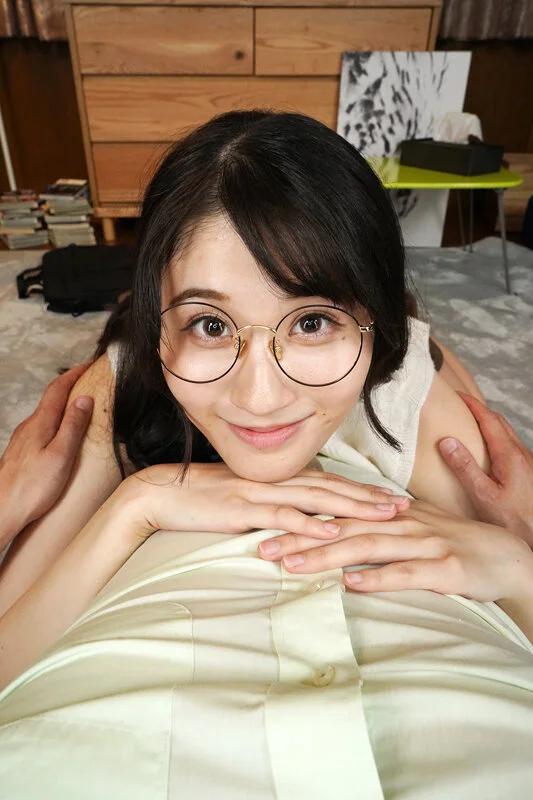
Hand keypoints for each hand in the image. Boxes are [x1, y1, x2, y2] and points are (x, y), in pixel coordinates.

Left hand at [0, 364, 93, 546]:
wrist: (3, 512)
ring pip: (45, 413)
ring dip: (62, 403)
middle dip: (69, 385)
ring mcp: (23, 440)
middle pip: (50, 398)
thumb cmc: (32, 489)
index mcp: (40, 423)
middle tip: (87, 379)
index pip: (58, 389)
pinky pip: (41, 427)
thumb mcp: (61, 455)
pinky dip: (55, 420)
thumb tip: (84, 399)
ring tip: (79, 403)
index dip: (74, 374)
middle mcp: (29, 427)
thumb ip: (73, 425)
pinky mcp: (22, 452)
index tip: (89, 364)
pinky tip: (61, 432)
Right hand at [118, 461, 409, 542]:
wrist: (160, 494)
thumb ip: (268, 505)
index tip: (390, 497)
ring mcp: (260, 493)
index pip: (327, 482)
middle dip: (369, 497)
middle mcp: (274, 481)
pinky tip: (333, 532)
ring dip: (353, 507)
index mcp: (275, 479)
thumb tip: (295, 517)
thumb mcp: (240, 500)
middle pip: (332, 487)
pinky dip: (309, 524)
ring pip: (316, 498)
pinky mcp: (243, 509)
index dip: (360, 489)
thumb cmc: (199, 499)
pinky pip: (281, 517)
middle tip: (405, 505)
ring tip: (384, 516)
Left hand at [257, 499, 532, 603]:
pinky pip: (407, 573)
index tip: (266, 530)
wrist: (507, 556)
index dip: (302, 522)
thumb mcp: (413, 530)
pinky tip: (353, 585)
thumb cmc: (455, 544)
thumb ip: (377, 528)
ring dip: (328, 556)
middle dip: (301, 539)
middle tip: (264, 550)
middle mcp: (402, 523)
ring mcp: (424, 543)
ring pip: (367, 547)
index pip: (338, 515)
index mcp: (391, 515)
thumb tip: (337, 531)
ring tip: (295, 566)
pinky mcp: (445, 568)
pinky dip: (379, 578)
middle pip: (343, 528)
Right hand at [438, 393, 532, 545]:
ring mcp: (529, 464)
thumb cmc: (515, 522)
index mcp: (510, 455)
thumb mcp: (484, 496)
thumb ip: (465, 468)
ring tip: (472, 426)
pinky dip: (498, 440)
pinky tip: (489, 453)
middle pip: (501, 423)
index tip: (458, 395)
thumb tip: (447, 441)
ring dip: (491, 425)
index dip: (473, 405)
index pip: (489, 420)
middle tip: (462, 406)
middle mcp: (523, 455)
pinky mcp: (530, 474)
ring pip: (508, 435)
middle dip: (481, 410)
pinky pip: (512, 448)